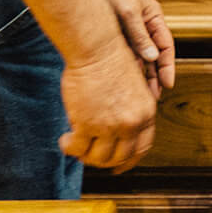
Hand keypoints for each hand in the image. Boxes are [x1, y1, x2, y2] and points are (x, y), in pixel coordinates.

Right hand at [58, 40, 157, 172]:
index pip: (142, 148)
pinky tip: (65, 140)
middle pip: (119, 157)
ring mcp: (111, 125)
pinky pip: (77, 148)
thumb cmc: (111, 60)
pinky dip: (69, 147)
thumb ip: (129, 111)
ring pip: (98, 158)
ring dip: (85, 156)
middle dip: (104, 160)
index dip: (129, 160)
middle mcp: (132, 122)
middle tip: (91, 155)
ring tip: (75, 145)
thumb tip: (115, 134)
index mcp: (146, 112)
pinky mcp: (88, 125)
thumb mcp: (132, 88)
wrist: (97, 47)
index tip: (120, 165)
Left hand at [88, 0, 175, 97]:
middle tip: (153, 97)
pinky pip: (124, 52)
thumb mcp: (128, 12)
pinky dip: (126, 65)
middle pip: (154, 55)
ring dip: (140, 73)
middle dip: (155, 76)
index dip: (168, 67)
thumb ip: (139, 35)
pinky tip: (122, 79)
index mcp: (154, 17)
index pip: (166, 47)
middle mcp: (144, 25)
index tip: (167, 84)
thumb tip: (152, 57)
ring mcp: (130, 28)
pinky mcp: (116, 31)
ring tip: (138, 93)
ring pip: (139, 55)